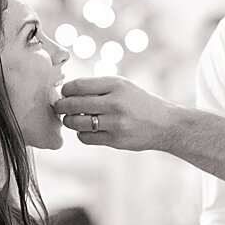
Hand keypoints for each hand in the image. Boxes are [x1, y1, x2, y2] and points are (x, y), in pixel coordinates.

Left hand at [55, 77, 179, 151]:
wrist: (165, 124)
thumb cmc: (138, 102)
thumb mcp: (122, 86)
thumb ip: (96, 87)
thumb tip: (65, 91)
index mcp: (115, 85)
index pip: (78, 85)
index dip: (65, 90)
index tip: (64, 93)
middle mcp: (114, 102)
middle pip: (73, 104)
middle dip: (61, 106)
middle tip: (59, 107)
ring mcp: (115, 123)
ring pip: (76, 123)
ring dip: (69, 121)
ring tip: (72, 119)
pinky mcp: (115, 140)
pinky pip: (85, 138)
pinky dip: (81, 134)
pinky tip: (87, 130)